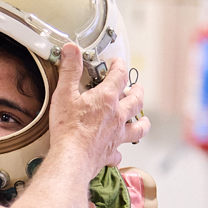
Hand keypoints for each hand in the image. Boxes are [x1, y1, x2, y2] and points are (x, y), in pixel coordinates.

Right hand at [49, 44, 148, 170]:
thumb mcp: (64, 93)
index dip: (119, 66)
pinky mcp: (111, 152)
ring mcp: (117, 135)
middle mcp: (117, 116)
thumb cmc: (68, 128)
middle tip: (137, 88)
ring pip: (138, 127)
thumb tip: (72, 49)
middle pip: (136, 100)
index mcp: (107, 98)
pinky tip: (118, 151)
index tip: (117, 62)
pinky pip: (120, 152)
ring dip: (142, 122)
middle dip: (137, 91)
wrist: (72, 158)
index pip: (119, 76)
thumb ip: (69, 70)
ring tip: (144, 119)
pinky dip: (120, 151)